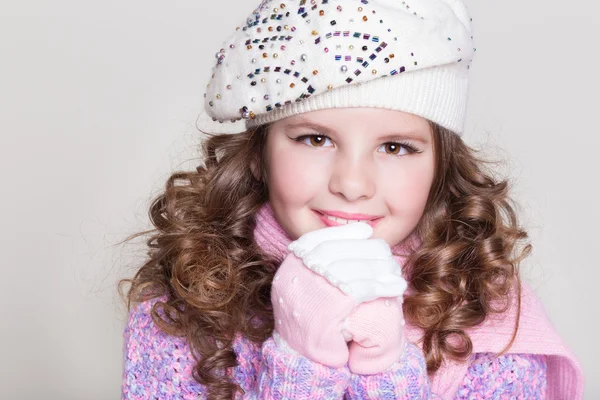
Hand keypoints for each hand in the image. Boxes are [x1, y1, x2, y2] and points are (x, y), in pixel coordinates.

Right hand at [271, 223, 405, 366]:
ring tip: (395, 272)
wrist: (301, 362)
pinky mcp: (327, 309)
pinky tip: (395, 287)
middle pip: (335, 251)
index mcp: (288, 268)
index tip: (365, 231)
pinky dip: (381, 286)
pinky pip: (360, 290)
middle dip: (365, 249)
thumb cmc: (310, 325)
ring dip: (379, 268)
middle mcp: (293, 276)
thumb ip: (319, 266)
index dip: (343, 234)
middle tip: (386, 251)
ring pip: (350, 270)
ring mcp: (307, 292)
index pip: (315, 240)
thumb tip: (350, 241)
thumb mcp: (305, 289)